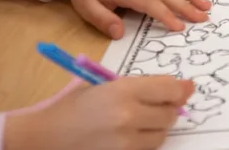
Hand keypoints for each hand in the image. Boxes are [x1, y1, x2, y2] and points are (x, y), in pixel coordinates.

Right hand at [5, 77, 194, 149]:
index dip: (180, 89)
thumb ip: (140, 85)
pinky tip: (129, 135)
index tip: (185, 88)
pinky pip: (146, 149)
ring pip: (161, 135)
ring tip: (138, 121)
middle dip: (168, 109)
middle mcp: (127, 116)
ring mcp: (124, 142)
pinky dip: (144, 142)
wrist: (43, 138)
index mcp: (123, 90)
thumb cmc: (72, 106)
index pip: (170, 89)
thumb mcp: (103, 85)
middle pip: (170, 114)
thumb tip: (178, 88)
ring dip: (156, 127)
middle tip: (157, 105)